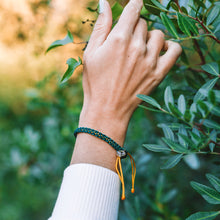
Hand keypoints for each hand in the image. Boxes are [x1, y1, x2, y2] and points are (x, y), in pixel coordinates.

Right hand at [71, 0, 181, 169]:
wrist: (107, 109)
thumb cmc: (95, 82)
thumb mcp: (91, 53)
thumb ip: (100, 27)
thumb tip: (104, 3)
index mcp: (118, 39)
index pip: (134, 9)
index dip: (134, 5)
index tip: (133, 8)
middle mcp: (136, 47)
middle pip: (143, 23)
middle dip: (135, 28)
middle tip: (126, 41)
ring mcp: (150, 60)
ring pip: (158, 34)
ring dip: (149, 37)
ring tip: (140, 48)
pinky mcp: (159, 73)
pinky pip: (175, 50)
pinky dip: (170, 46)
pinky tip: (160, 50)